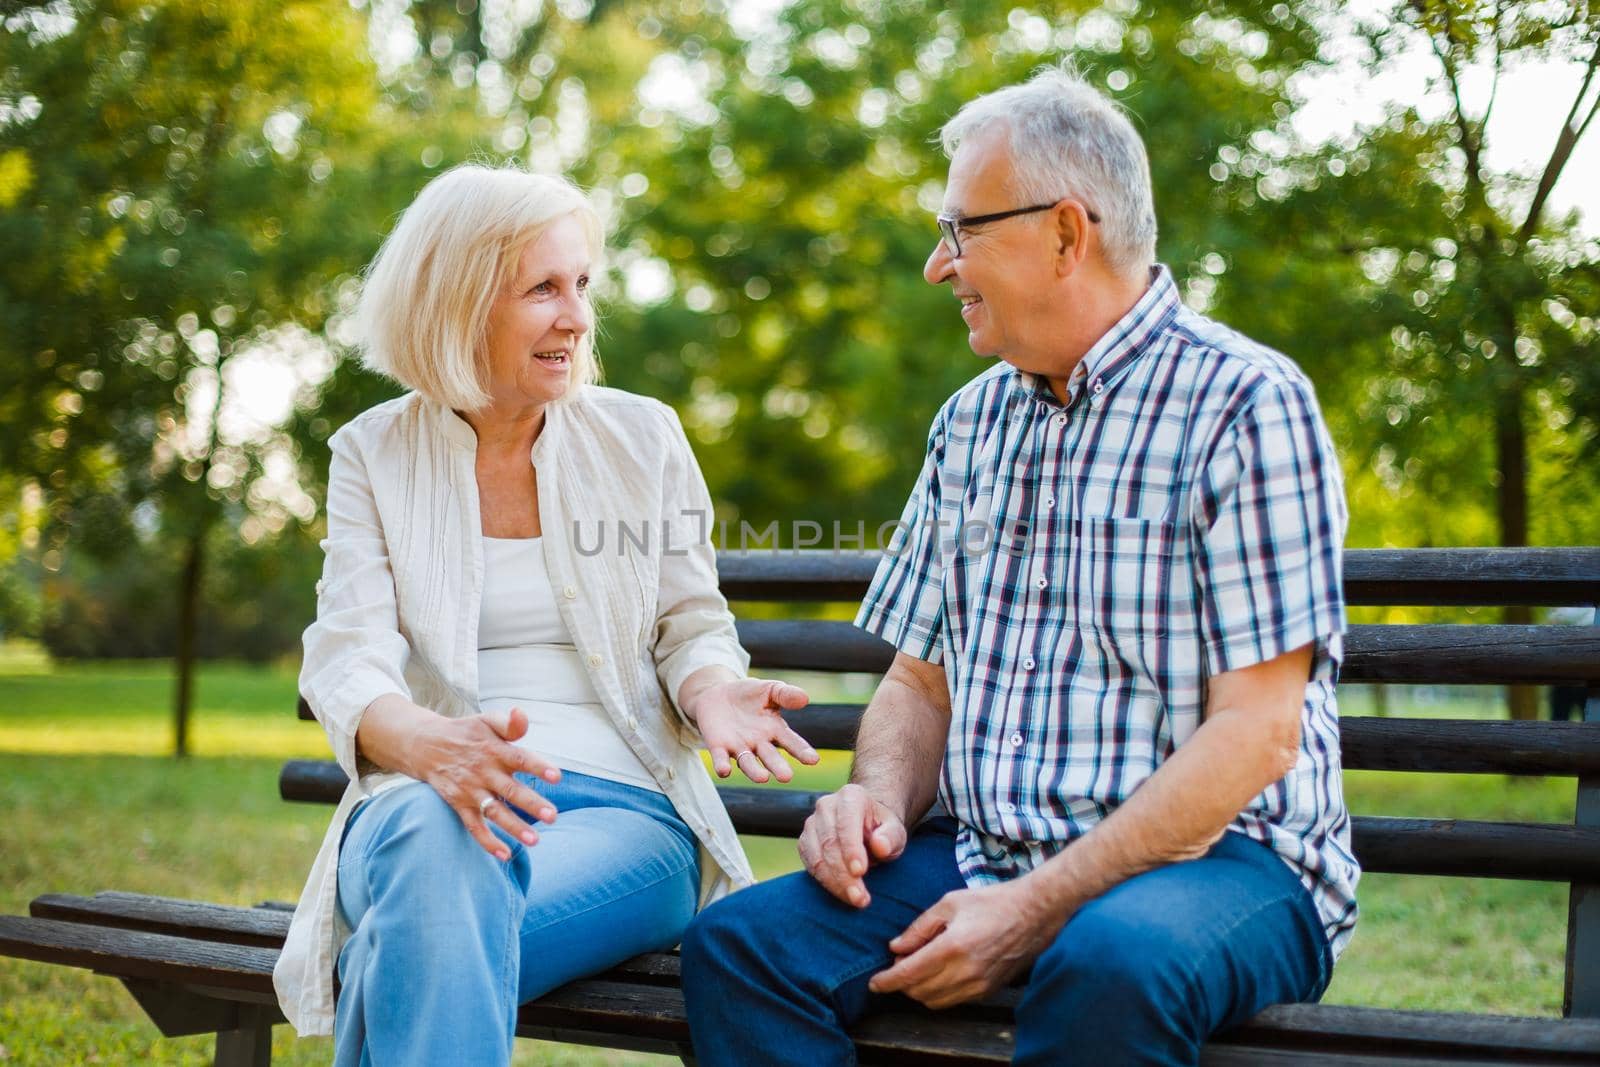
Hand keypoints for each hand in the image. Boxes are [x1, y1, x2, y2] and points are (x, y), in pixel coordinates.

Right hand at [408, 706, 562, 861]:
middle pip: (510, 790)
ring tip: (535, 840)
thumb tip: (521, 713)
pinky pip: (473, 826)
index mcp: (495, 750)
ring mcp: (471, 790)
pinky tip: (505, 854)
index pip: (520, 759)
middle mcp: (484, 772)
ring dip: (514, 827)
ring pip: (494, 811)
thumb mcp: (487, 721)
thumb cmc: (467, 733)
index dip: (538, 767)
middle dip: (531, 803)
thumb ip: (509, 723)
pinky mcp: (459, 804)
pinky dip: (487, 841)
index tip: (556, 777)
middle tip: (552, 816)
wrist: (425, 744)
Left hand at [682, 677, 818, 783]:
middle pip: (770, 758)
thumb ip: (786, 694)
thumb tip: (805, 698)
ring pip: (747, 763)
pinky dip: (723, 765)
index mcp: (775, 730)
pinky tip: (725, 770)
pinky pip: (721, 758)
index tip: (813, 760)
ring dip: (754, 771)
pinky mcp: (718, 746)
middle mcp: (759, 744)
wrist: (717, 693)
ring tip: (763, 778)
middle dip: (778, 767)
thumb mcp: (769, 689)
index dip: (802, 751)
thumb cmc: (748, 694)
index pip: (791, 742)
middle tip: (786, 777)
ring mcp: (739, 747)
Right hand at [797, 783, 906, 907]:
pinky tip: (842, 893)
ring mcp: (812, 823)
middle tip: (861, 897)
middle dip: (844, 874)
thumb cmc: (883, 831)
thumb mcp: (896, 832)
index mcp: (850, 796)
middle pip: (830, 843)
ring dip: (835, 882)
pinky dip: (825, 882)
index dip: (851, 849)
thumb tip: (880, 846)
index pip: (847, 823)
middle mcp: (826, 805)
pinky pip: (810, 864)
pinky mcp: (804, 842)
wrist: (867, 830)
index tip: (861, 872)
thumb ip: (891, 837)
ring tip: (856, 899)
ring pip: (817, 856)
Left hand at [868, 878, 1067, 1009]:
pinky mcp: (988, 991)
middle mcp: (965, 972)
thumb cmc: (992, 902)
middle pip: (918, 991)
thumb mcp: (950, 903)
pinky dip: (938, 993)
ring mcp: (978, 985)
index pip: (909, 974)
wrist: (1033, 913)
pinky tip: (938, 974)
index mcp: (952, 947)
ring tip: (917, 967)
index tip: (874, 982)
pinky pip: (953, 1001)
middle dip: (901, 983)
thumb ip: (920, 927)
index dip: (887, 981)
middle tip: (899, 962)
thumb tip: (896, 947)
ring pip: (934, 1001)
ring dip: (919, 990)